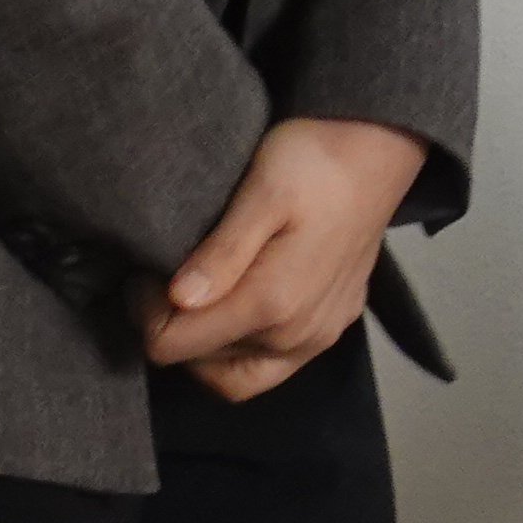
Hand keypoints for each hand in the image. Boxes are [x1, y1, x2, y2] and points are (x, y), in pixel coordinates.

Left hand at [140, 116, 425, 401]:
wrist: (379, 148)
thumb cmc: (316, 161)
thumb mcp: (260, 193)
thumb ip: (222, 253)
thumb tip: (179, 300)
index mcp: (273, 304)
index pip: (171, 346)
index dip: (144, 312)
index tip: (149, 269)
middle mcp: (298, 334)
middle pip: (200, 364)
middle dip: (173, 325)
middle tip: (168, 273)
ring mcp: (320, 335)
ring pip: (236, 374)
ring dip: (207, 341)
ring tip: (202, 289)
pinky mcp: (334, 325)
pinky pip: (274, 362)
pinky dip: (242, 343)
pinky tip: (239, 295)